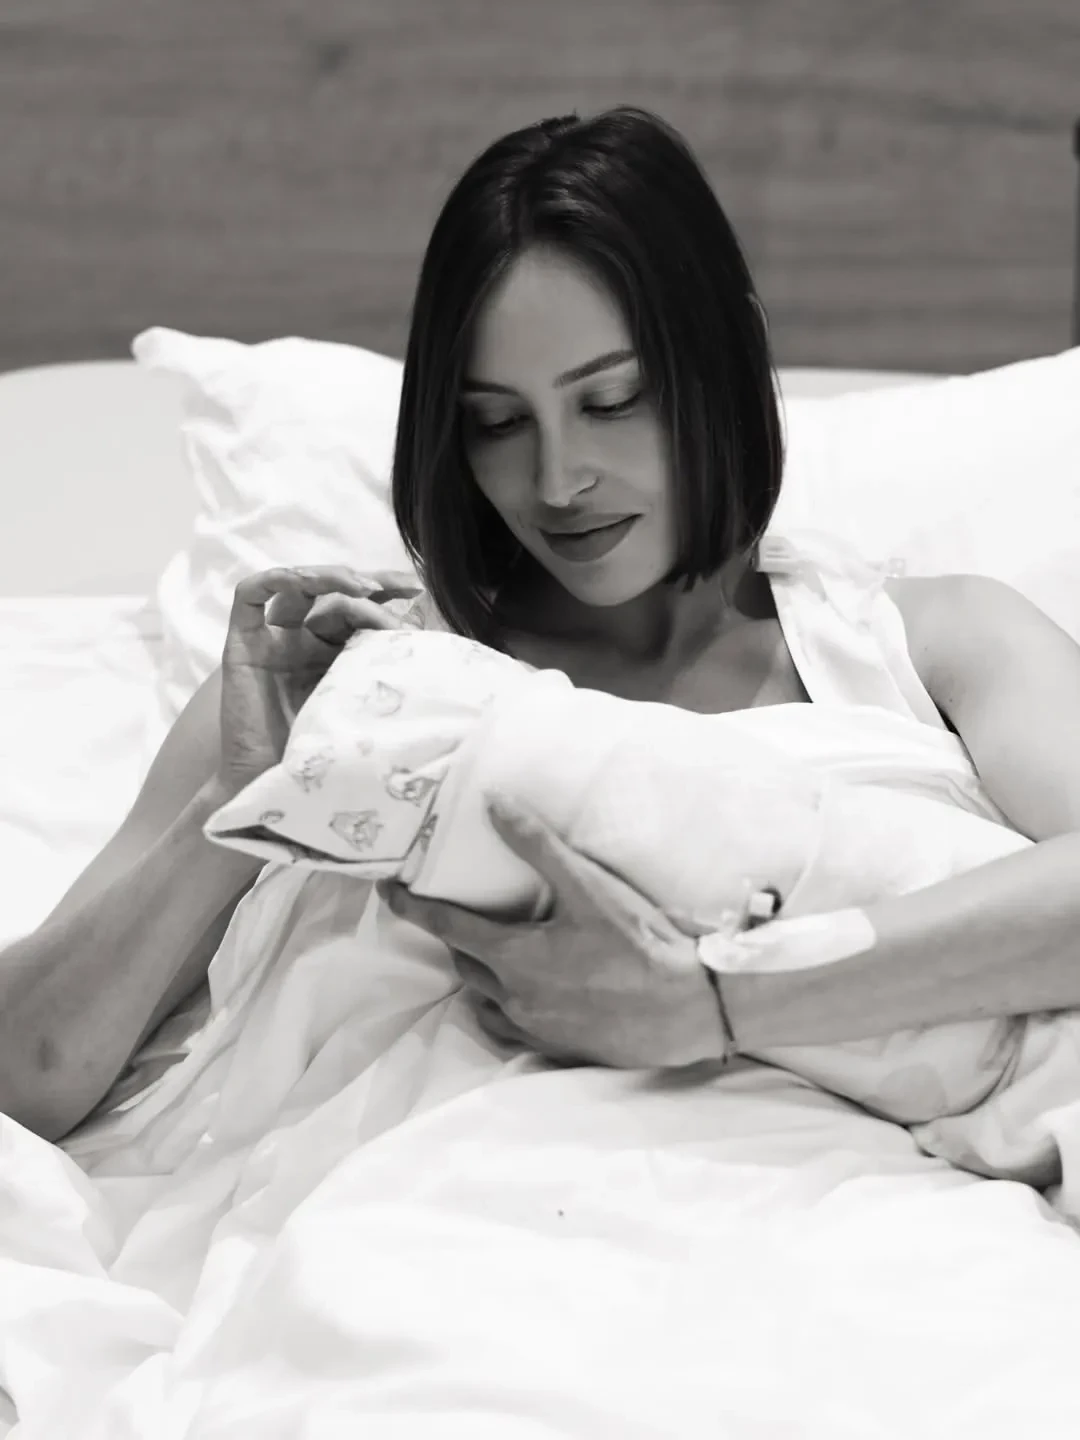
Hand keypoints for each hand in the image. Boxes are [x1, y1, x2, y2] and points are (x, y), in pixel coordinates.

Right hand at [218, 564, 421, 793]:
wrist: (281, 792)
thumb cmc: (326, 759)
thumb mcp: (366, 704)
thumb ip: (383, 669)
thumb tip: (422, 635)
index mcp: (334, 655)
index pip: (359, 607)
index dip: (387, 593)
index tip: (419, 591)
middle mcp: (303, 644)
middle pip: (331, 592)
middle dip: (368, 582)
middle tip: (399, 586)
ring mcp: (273, 643)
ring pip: (296, 586)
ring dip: (330, 577)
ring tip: (363, 588)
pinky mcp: (243, 646)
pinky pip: (250, 597)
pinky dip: (276, 578)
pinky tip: (306, 581)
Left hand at [378, 796, 728, 1069]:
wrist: (687, 1009)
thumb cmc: (639, 944)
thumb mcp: (588, 886)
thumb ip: (537, 844)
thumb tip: (494, 803)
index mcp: (513, 957)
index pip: (444, 926)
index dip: (412, 906)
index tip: (388, 891)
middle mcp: (514, 997)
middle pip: (464, 964)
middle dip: (456, 940)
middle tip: (462, 916)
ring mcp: (535, 1028)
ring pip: (485, 1001)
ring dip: (481, 976)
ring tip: (495, 955)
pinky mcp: (560, 1048)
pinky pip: (513, 1029)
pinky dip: (507, 1009)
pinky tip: (529, 996)